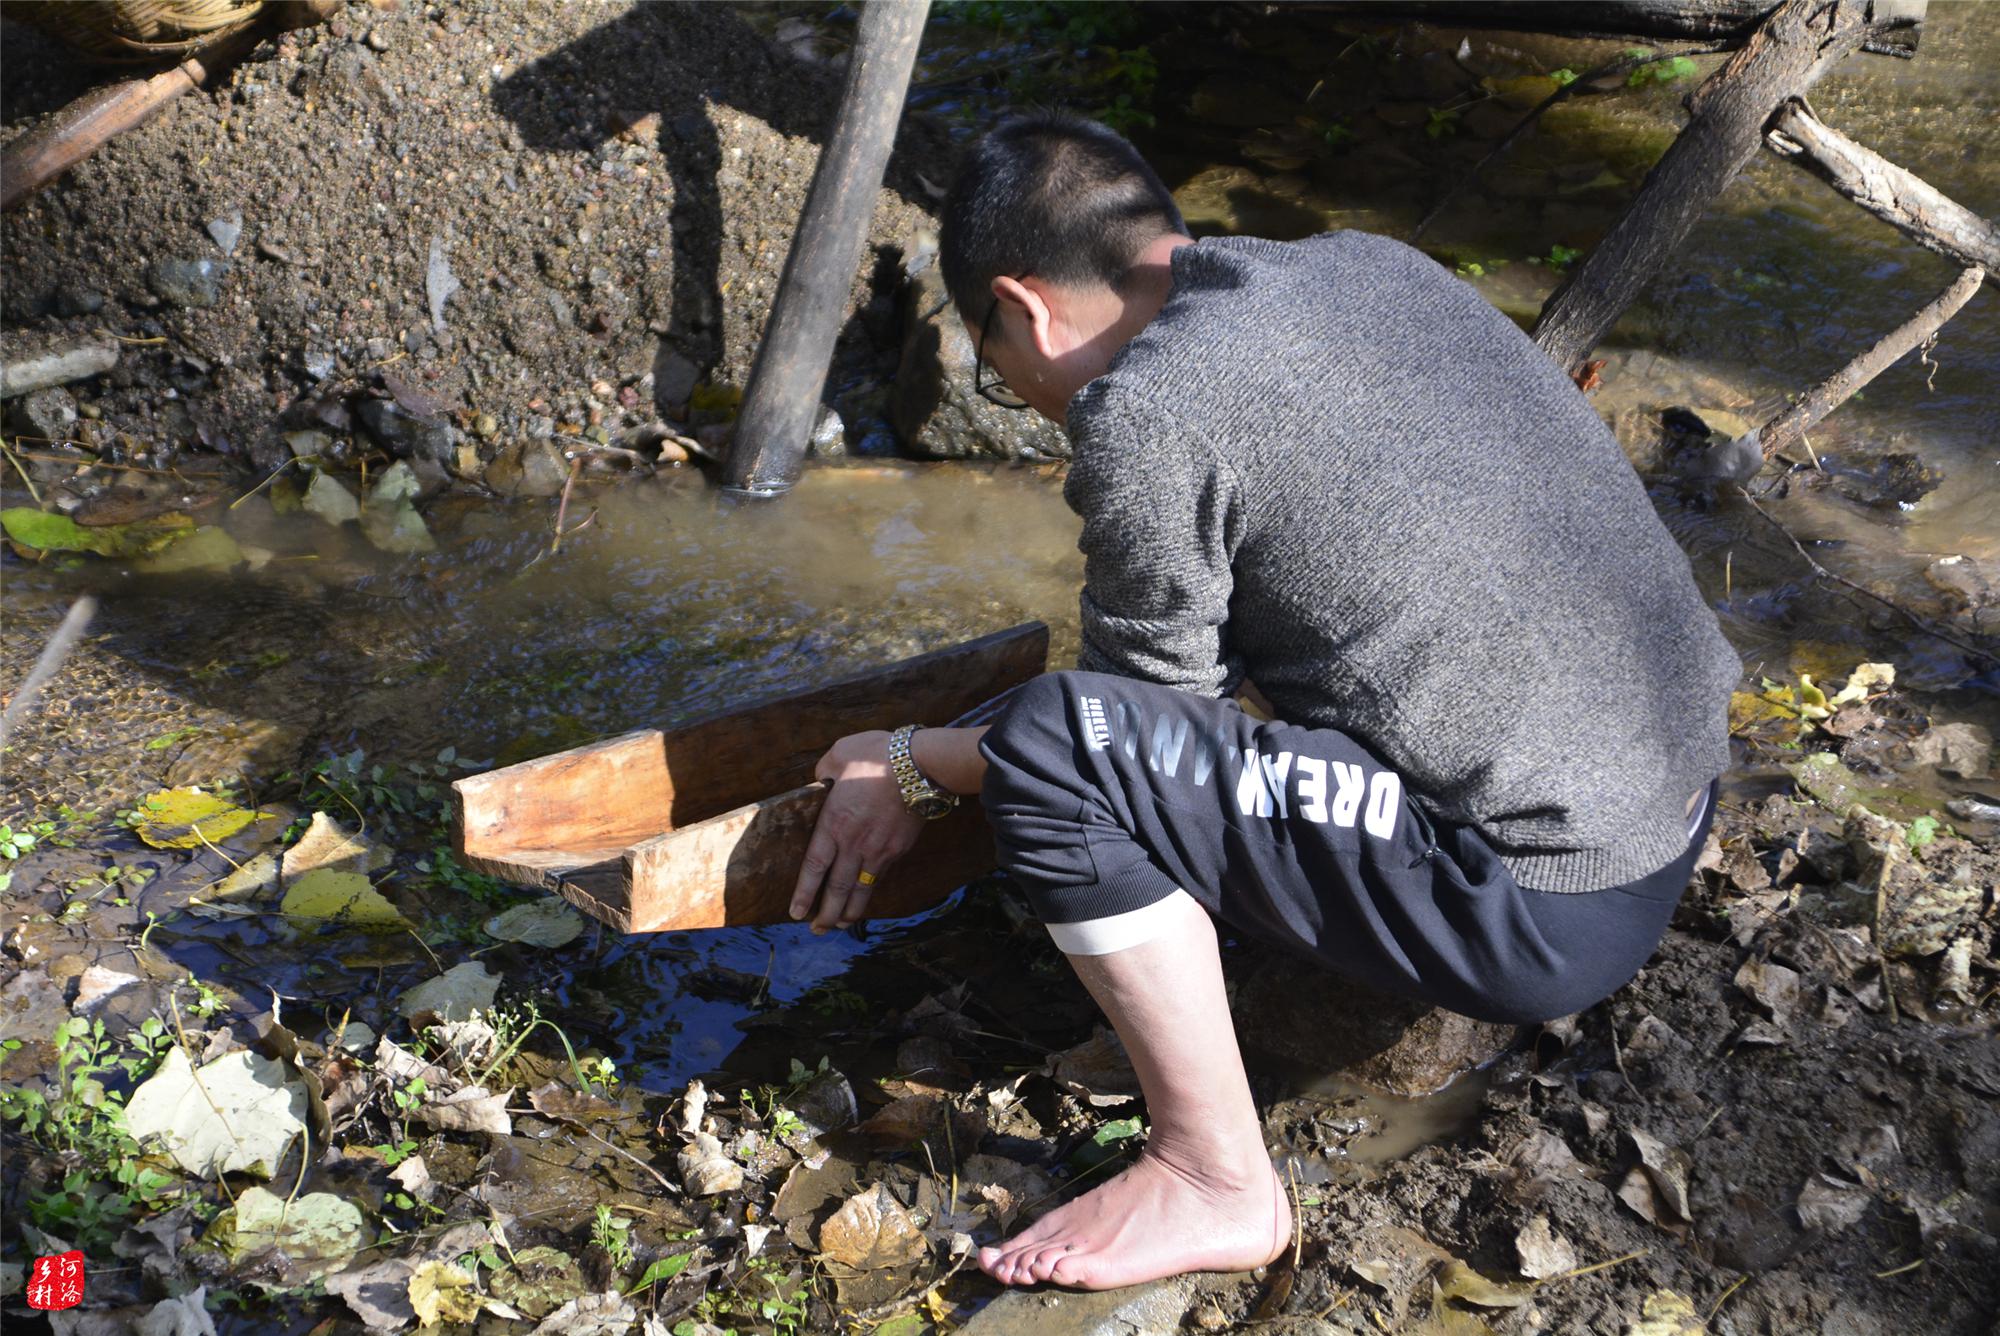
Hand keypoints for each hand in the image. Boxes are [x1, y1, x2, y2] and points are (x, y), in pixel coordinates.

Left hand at [789, 730, 925, 932]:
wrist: (920, 765)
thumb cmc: (876, 756)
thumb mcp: (838, 755)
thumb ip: (824, 773)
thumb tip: (821, 782)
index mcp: (834, 823)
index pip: (814, 867)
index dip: (804, 893)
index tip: (796, 912)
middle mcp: (855, 843)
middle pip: (837, 888)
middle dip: (826, 914)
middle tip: (818, 930)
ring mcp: (879, 849)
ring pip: (862, 889)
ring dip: (850, 911)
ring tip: (841, 924)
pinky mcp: (899, 848)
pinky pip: (881, 876)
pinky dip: (871, 891)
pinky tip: (866, 897)